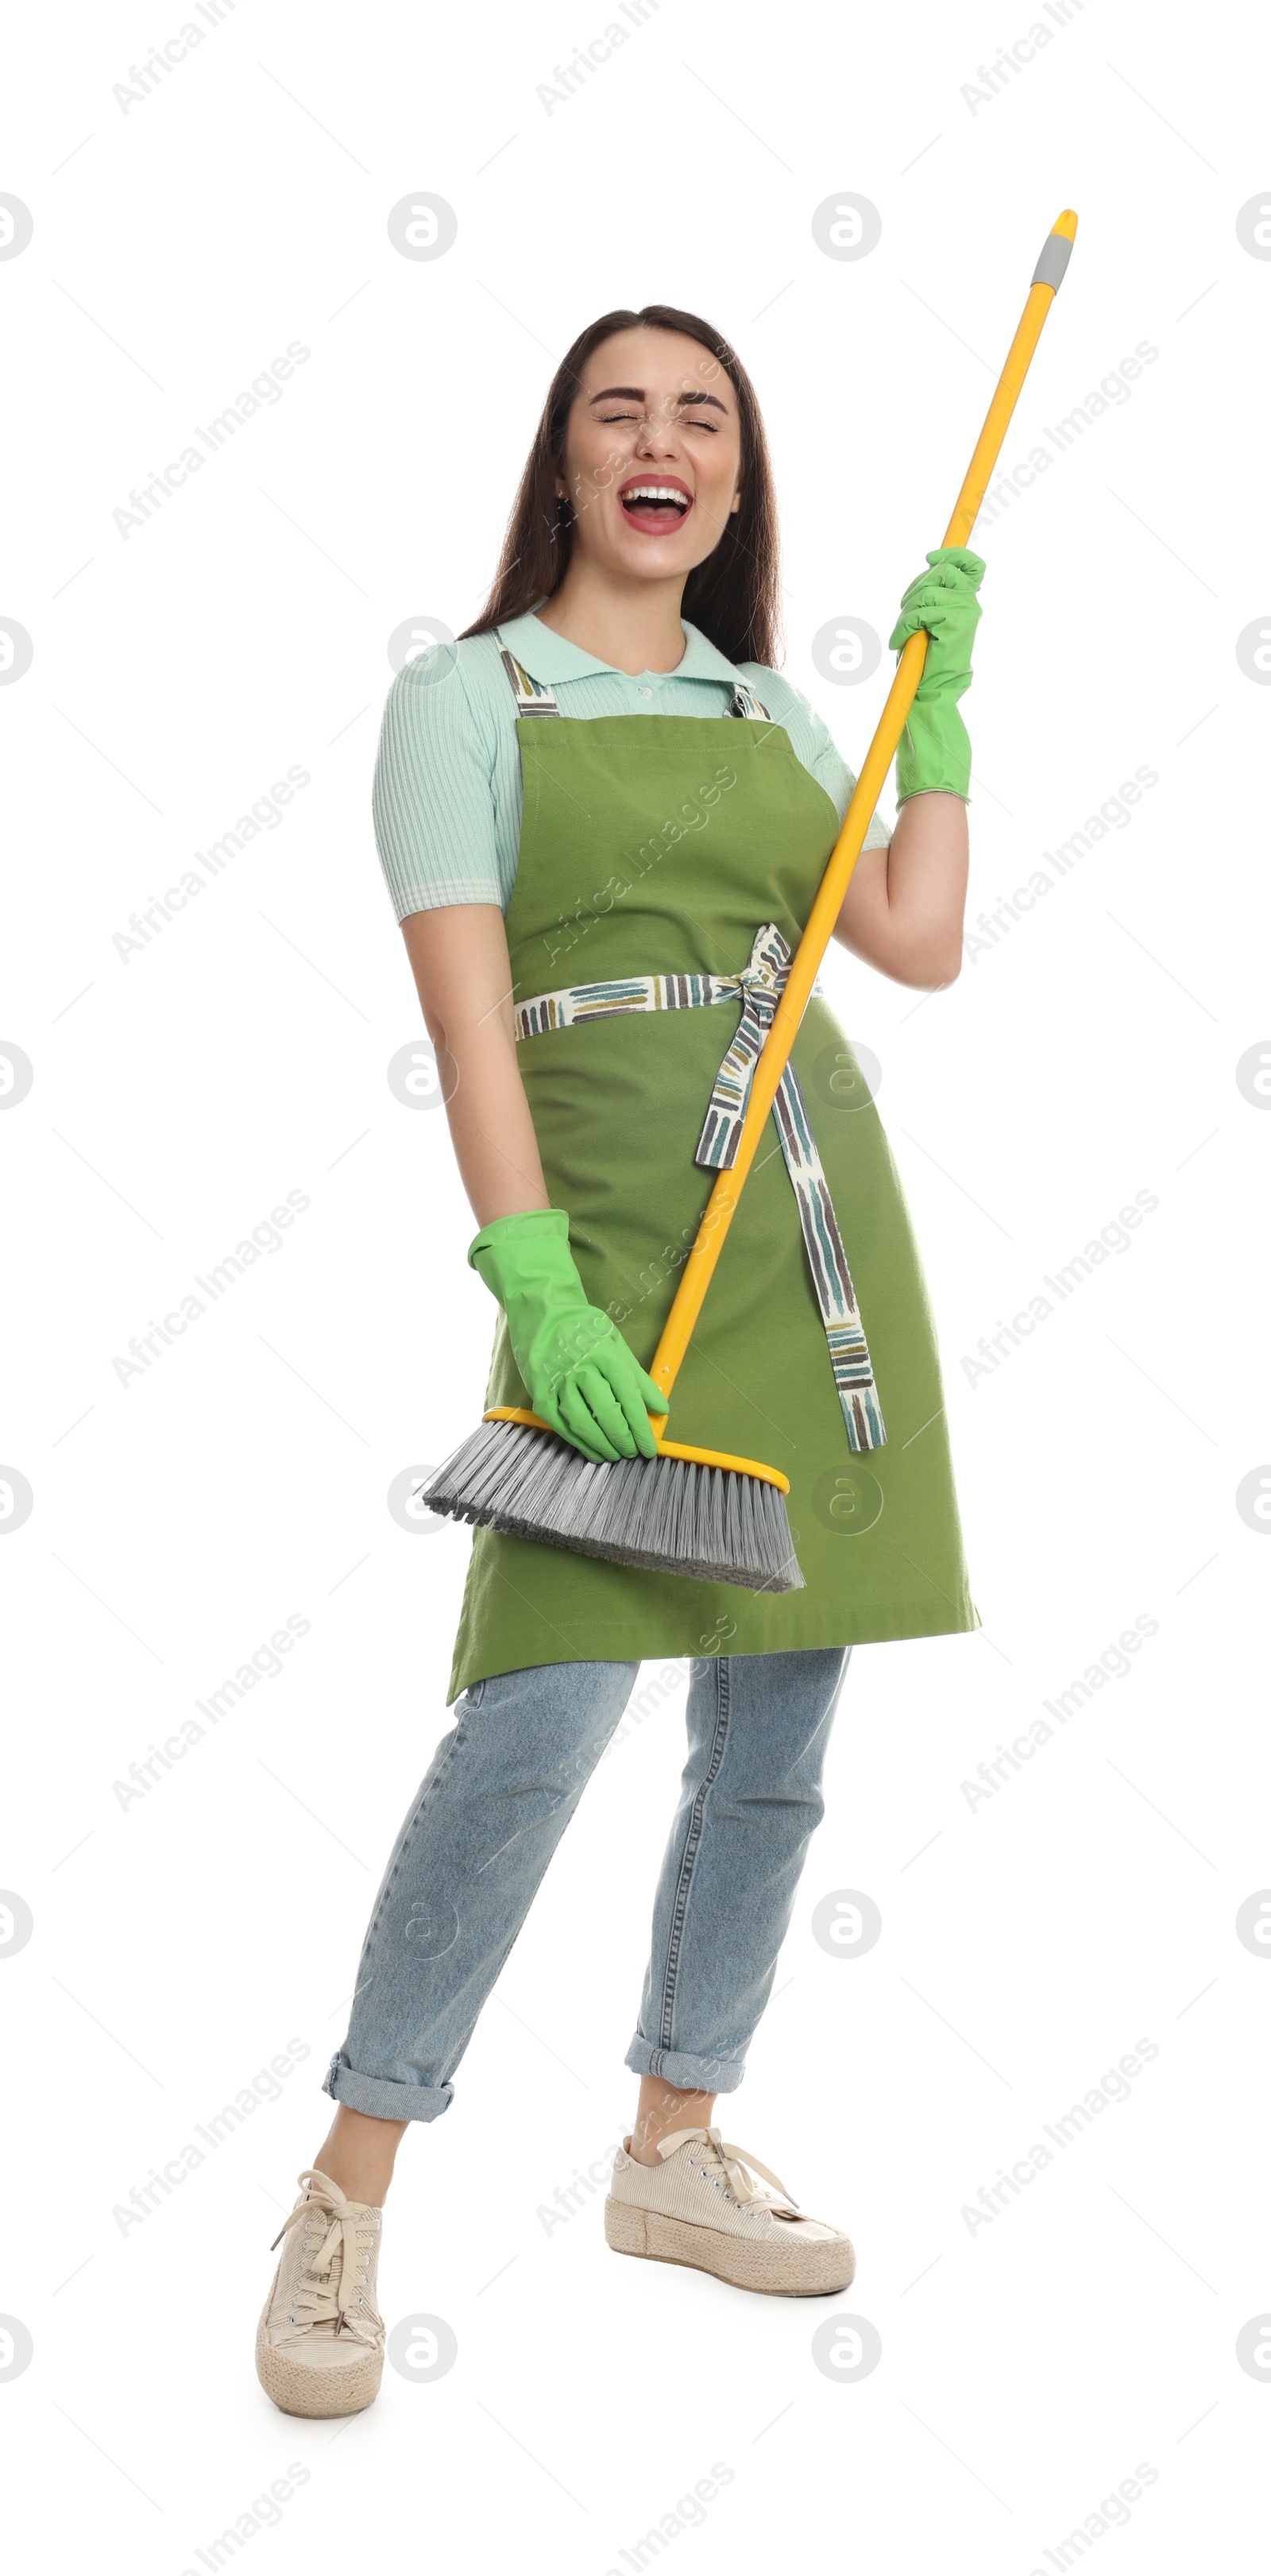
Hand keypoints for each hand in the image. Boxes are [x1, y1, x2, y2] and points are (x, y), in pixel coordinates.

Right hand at [468, 1207, 668, 1464]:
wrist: (541, 1310)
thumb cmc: (583, 1327)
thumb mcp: (617, 1344)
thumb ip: (639, 1378)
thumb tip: (660, 1408)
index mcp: (606, 1355)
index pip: (629, 1399)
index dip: (641, 1429)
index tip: (650, 1447)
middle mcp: (581, 1369)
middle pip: (608, 1415)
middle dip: (624, 1440)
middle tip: (634, 1453)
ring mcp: (558, 1382)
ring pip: (584, 1424)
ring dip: (603, 1446)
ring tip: (616, 1455)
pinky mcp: (540, 1394)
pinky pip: (562, 1427)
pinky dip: (579, 1443)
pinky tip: (592, 1451)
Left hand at [887, 547, 984, 802]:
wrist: (930, 699)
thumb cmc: (924, 667)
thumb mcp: (926, 625)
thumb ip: (930, 598)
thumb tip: (929, 566)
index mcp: (966, 604)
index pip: (970, 565)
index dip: (951, 553)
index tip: (929, 557)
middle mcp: (971, 606)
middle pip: (940, 571)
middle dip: (914, 588)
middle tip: (904, 614)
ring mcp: (967, 616)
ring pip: (929, 591)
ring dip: (906, 611)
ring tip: (902, 634)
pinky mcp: (957, 627)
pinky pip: (922, 611)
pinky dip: (904, 626)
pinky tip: (901, 643)